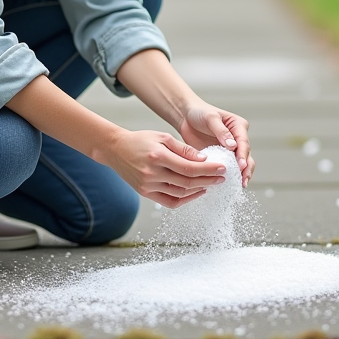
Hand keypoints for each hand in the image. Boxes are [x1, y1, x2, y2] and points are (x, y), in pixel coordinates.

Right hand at [103, 130, 229, 208]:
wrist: (116, 149)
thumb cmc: (141, 140)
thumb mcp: (162, 137)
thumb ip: (183, 149)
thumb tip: (203, 159)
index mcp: (158, 157)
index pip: (189, 167)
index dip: (208, 169)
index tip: (222, 168)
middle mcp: (152, 174)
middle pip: (187, 182)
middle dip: (208, 180)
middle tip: (222, 177)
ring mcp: (148, 186)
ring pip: (180, 193)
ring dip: (199, 190)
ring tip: (211, 183)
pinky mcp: (145, 193)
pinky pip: (170, 201)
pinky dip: (185, 199)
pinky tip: (196, 192)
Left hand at [177, 105, 254, 186]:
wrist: (186, 117)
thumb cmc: (199, 113)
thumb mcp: (210, 118)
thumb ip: (222, 131)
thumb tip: (233, 146)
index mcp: (238, 126)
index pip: (244, 142)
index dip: (243, 154)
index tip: (241, 165)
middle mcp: (237, 139)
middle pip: (246, 155)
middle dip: (246, 168)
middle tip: (243, 180)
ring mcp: (230, 149)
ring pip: (240, 164)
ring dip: (241, 174)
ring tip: (240, 185)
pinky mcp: (221, 157)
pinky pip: (227, 168)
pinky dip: (229, 175)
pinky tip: (228, 184)